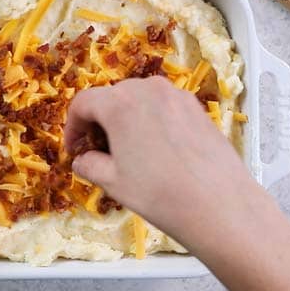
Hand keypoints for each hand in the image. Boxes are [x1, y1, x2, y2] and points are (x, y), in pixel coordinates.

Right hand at [64, 77, 247, 238]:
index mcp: (121, 103)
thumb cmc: (159, 193)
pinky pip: (164, 106)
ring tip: (129, 152)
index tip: (74, 149)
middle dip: (100, 122)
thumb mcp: (114, 182)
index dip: (73, 126)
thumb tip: (83, 160)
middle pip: (113, 97)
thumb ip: (90, 165)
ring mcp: (177, 95)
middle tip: (99, 152)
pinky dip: (153, 120)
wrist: (217, 201)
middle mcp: (149, 89)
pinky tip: (158, 149)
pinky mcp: (197, 106)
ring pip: (141, 99)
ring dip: (127, 119)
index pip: (84, 103)